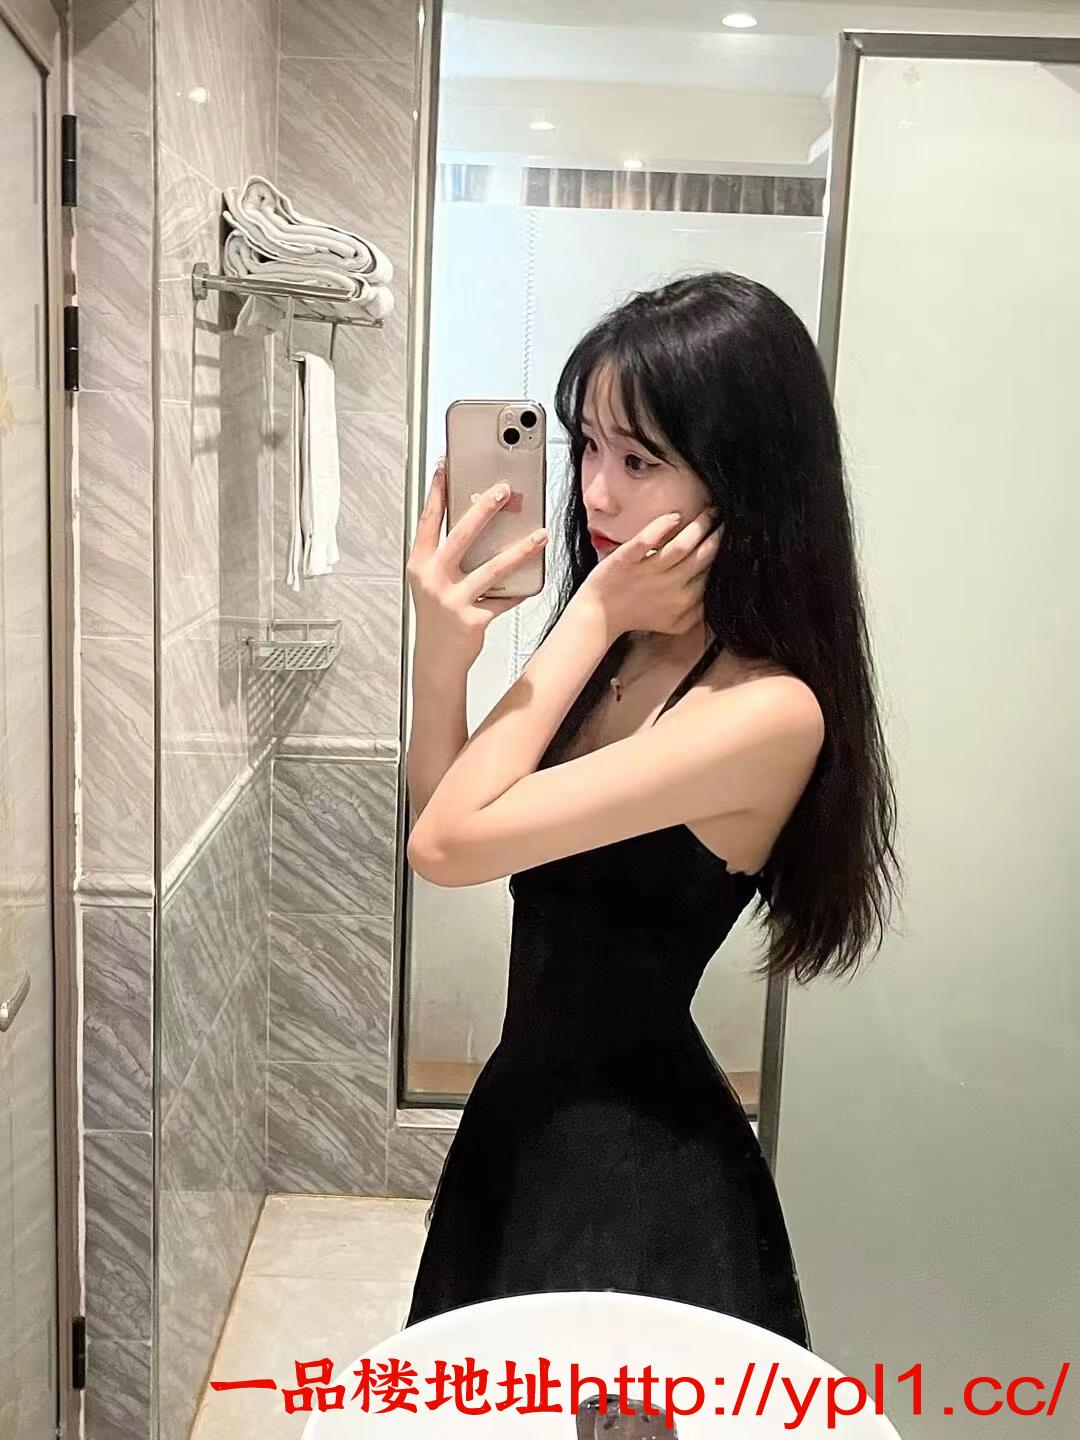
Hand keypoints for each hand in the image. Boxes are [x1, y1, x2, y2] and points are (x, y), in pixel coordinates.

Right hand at [406, 459, 548, 669]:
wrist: (436, 660)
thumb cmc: (437, 617)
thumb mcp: (432, 582)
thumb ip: (448, 556)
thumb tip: (479, 523)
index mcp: (419, 565)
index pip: (428, 520)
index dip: (436, 491)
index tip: (446, 466)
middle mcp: (432, 579)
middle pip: (462, 536)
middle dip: (484, 509)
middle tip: (503, 490)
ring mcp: (452, 600)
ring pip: (492, 568)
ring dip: (520, 549)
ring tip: (539, 534)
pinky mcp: (472, 619)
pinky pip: (503, 599)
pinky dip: (520, 590)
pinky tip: (535, 580)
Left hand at [577, 505, 722, 639]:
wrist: (600, 614)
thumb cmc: (637, 614)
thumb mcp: (675, 622)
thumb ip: (698, 611)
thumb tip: (718, 598)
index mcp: (686, 600)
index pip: (713, 572)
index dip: (724, 553)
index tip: (732, 538)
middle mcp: (671, 586)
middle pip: (704, 556)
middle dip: (718, 534)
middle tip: (726, 517)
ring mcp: (649, 571)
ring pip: (683, 546)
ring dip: (700, 526)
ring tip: (711, 512)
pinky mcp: (627, 560)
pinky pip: (647, 541)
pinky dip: (661, 527)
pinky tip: (675, 516)